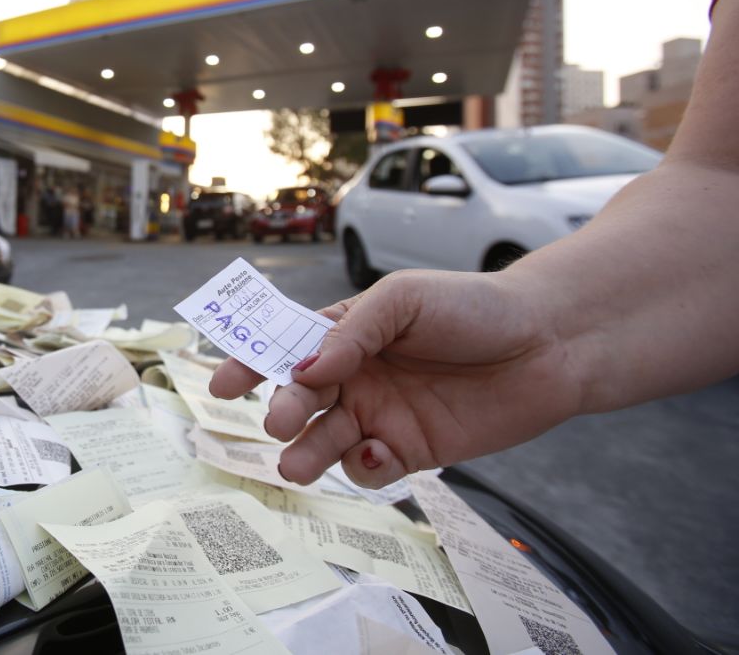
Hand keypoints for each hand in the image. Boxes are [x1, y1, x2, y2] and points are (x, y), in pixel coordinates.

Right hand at [209, 269, 583, 489]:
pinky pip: (370, 468)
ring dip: (307, 452)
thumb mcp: (403, 300)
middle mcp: (355, 377)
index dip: (249, 365)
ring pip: (326, 442)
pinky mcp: (411, 451)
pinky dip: (363, 467)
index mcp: (344, 334)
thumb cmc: (473, 308)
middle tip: (277, 422)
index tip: (221, 385)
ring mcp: (380, 415)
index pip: (285, 349)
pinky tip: (376, 452)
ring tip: (296, 462)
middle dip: (282, 411)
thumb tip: (304, 372)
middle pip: (301, 400)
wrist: (547, 344)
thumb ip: (349, 333)